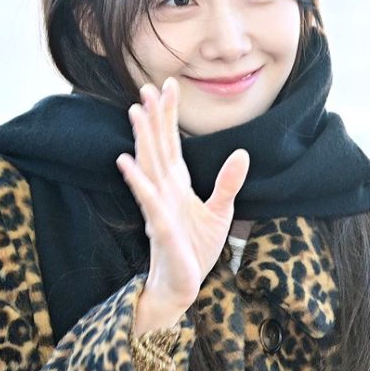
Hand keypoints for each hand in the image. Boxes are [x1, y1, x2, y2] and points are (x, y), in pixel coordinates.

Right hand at [116, 77, 249, 307]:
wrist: (182, 285)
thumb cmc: (195, 249)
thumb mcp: (220, 212)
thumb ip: (228, 183)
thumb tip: (242, 153)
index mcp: (177, 185)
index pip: (172, 143)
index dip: (169, 115)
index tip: (168, 85)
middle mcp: (164, 190)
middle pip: (157, 147)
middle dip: (153, 117)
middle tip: (146, 86)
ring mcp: (159, 207)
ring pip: (149, 166)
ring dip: (142, 139)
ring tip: (135, 112)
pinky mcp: (160, 227)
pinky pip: (148, 200)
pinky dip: (138, 180)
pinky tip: (126, 161)